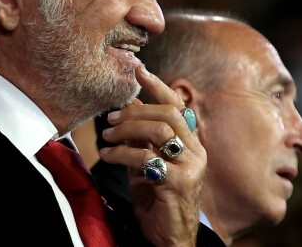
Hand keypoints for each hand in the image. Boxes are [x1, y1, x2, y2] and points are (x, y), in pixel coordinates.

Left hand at [99, 65, 204, 246]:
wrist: (170, 236)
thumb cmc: (157, 197)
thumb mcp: (147, 161)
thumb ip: (141, 137)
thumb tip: (125, 110)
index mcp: (190, 142)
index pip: (176, 106)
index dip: (158, 86)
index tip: (139, 71)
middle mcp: (195, 150)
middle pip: (167, 114)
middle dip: (135, 111)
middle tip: (111, 119)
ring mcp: (190, 166)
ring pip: (158, 131)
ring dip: (127, 130)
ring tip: (107, 137)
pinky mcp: (179, 183)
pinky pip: (147, 158)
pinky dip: (122, 153)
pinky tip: (108, 156)